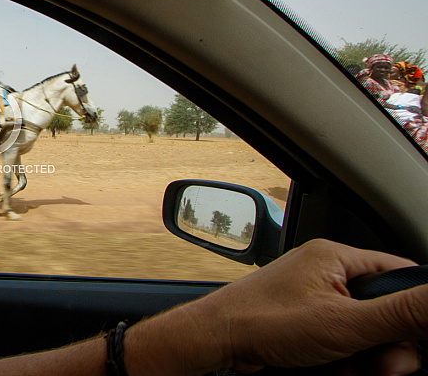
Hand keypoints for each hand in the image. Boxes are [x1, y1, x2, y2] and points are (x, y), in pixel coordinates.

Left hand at [193, 239, 426, 372]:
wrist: (214, 343)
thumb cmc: (263, 321)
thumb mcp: (345, 322)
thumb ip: (402, 314)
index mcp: (337, 258)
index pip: (402, 277)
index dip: (415, 311)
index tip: (416, 339)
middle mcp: (326, 275)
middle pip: (384, 313)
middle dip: (386, 345)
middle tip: (379, 364)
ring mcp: (313, 302)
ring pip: (363, 336)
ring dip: (363, 359)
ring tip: (343, 367)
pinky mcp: (303, 327)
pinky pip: (339, 346)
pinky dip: (340, 362)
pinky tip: (328, 369)